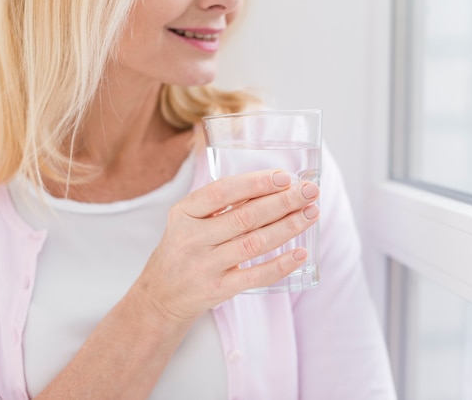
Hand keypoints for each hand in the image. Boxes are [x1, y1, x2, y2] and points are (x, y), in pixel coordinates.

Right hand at [132, 169, 319, 322]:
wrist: (160, 295)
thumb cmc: (185, 249)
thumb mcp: (190, 220)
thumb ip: (222, 203)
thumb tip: (274, 184)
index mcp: (185, 212)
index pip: (223, 191)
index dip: (256, 183)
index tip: (285, 177)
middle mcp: (192, 238)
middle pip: (245, 216)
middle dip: (283, 201)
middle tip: (310, 192)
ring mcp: (204, 266)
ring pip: (253, 243)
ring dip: (287, 227)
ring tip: (311, 214)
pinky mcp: (217, 290)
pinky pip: (254, 276)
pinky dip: (280, 265)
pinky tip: (300, 253)